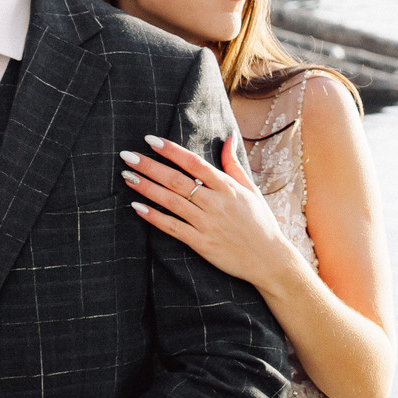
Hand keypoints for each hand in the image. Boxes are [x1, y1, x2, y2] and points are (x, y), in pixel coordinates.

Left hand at [125, 133, 300, 294]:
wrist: (270, 259)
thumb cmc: (260, 223)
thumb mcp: (251, 190)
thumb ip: (234, 164)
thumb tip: (228, 138)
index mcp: (227, 187)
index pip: (195, 162)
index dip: (171, 150)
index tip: (150, 140)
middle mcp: (216, 202)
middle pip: (177, 180)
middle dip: (150, 166)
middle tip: (127, 156)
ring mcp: (207, 223)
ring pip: (171, 201)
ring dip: (147, 188)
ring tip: (127, 176)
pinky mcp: (202, 243)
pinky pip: (173, 228)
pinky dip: (154, 217)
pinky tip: (137, 207)